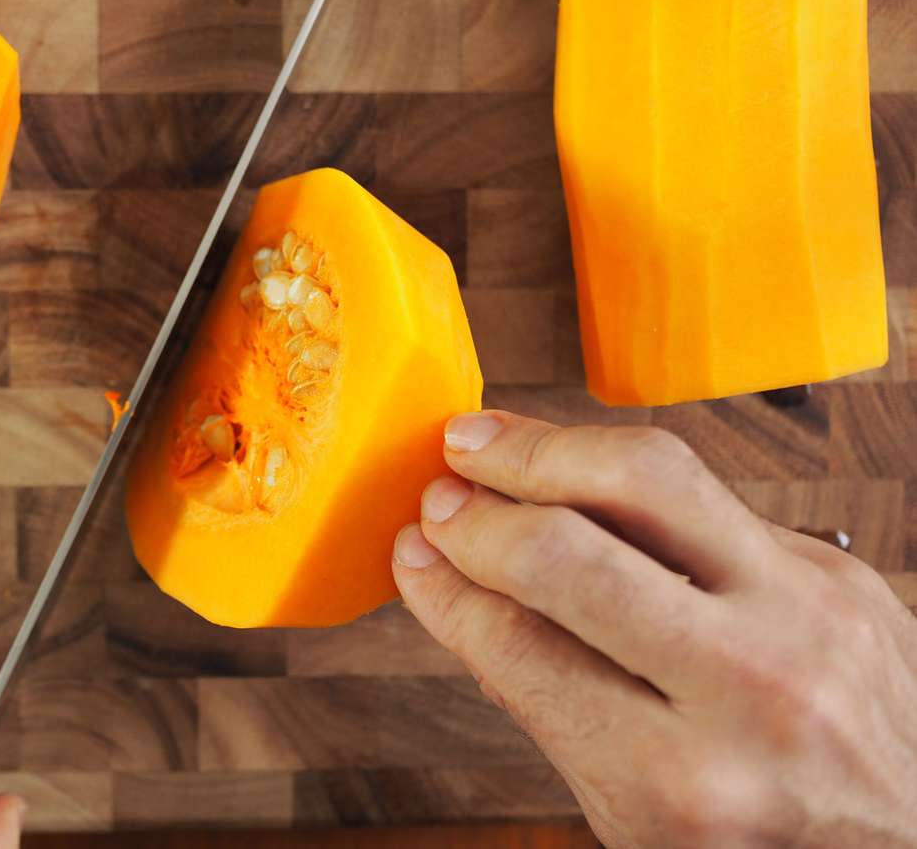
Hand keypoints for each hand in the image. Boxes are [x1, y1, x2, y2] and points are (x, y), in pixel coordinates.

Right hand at [393, 411, 916, 847]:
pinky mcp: (838, 568)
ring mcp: (808, 614)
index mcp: (682, 781)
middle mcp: (751, 689)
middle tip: (439, 499)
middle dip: (484, 517)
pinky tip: (578, 475)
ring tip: (485, 442)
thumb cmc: (766, 840)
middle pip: (574, 555)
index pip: (522, 651)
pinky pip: (711, 494)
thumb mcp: (638, 817)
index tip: (413, 557)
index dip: (447, 593)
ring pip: (654, 477)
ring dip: (547, 451)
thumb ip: (553, 706)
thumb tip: (468, 602)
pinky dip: (627, 481)